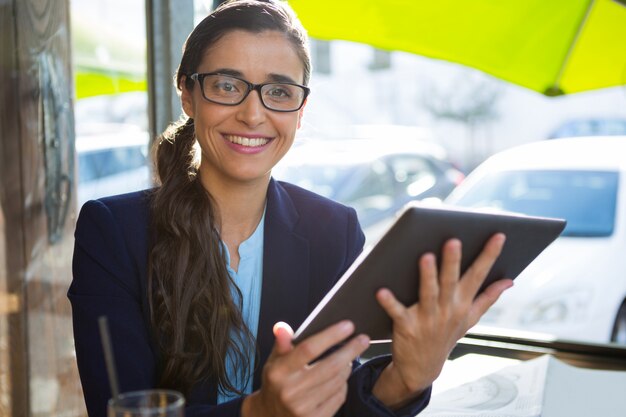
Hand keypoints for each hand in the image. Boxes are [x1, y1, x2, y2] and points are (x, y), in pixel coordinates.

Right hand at [242, 320, 369, 416]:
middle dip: (350, 350)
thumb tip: (282, 327)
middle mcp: (290, 390)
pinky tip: (341, 378)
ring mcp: (303, 408)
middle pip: (330, 366)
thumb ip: (281, 344)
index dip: (330, 336)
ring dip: (347, 367)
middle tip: (363, 339)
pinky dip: (343, 385)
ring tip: (349, 358)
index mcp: (279, 372)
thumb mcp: (274, 362)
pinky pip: (339, 397)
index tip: (348, 325)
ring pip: (337, 382)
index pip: (308, 349)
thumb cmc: (276, 383)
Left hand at [372, 233, 512, 406]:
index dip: (489, 255)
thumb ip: (488, 298)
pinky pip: (398, 312)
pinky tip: (381, 290)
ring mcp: (427, 319)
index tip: (499, 235)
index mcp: (462, 303)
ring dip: (427, 276)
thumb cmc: (445, 335)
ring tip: (425, 256)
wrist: (422, 368)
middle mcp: (447, 309)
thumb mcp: (470, 319)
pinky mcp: (406, 326)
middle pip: (451, 281)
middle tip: (454, 240)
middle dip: (453, 261)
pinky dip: (389, 302)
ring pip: (428, 294)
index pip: (478, 275)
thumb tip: (509, 281)